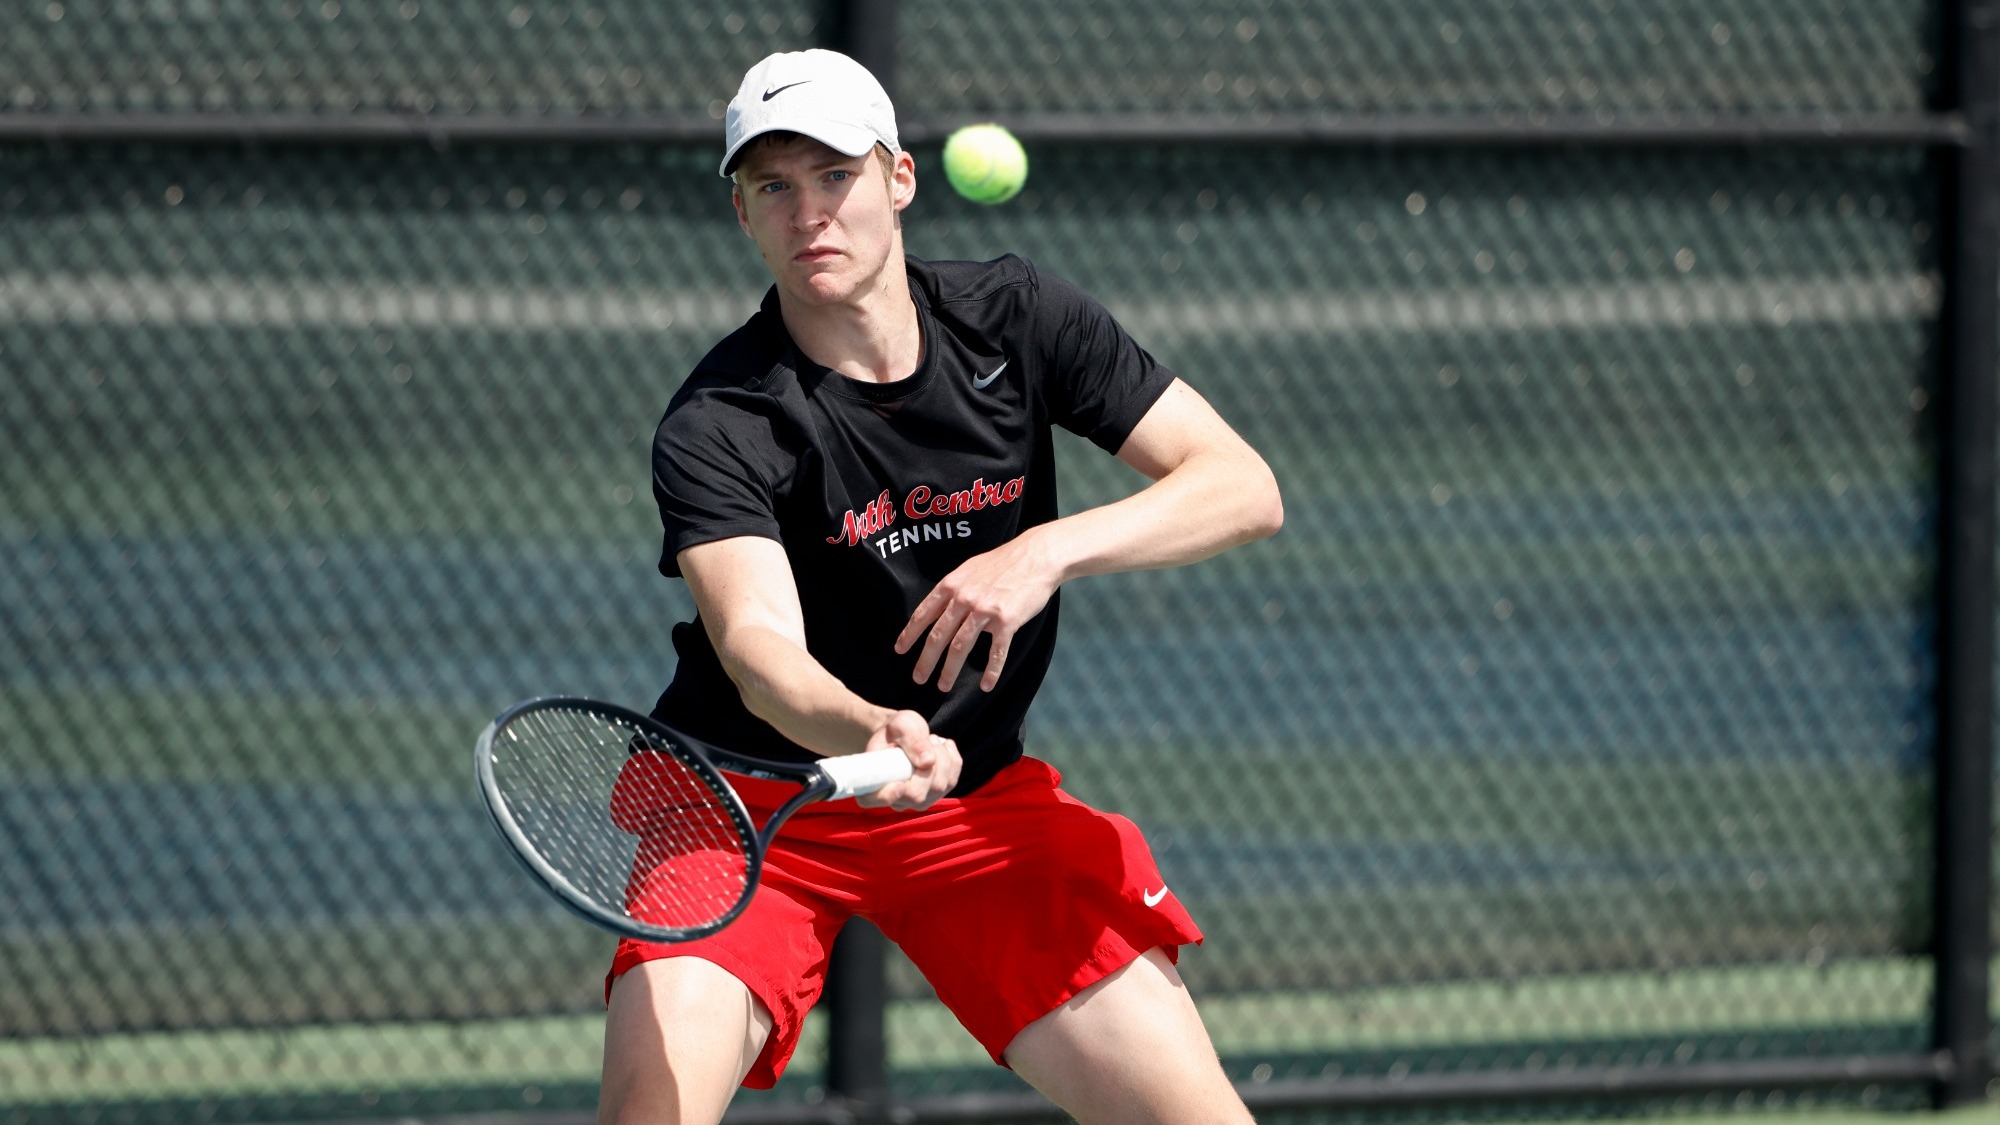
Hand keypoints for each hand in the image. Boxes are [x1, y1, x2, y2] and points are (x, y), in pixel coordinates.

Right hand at [855, 709, 960, 810]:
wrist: (903, 734)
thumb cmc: (895, 730)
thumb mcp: (900, 725)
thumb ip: (911, 740)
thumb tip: (928, 761)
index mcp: (873, 782)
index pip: (873, 800)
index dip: (886, 796)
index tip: (899, 786)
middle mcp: (895, 799)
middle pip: (917, 795)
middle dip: (929, 764)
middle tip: (927, 739)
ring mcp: (917, 801)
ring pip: (939, 787)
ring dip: (942, 757)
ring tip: (931, 740)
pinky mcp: (936, 795)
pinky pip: (952, 780)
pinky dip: (953, 759)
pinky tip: (943, 746)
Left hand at [895, 531, 1060, 691]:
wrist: (1036, 556)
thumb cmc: (1004, 562)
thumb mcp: (970, 569)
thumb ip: (954, 590)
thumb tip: (942, 609)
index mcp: (951, 585)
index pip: (924, 614)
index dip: (909, 634)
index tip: (900, 651)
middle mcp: (964, 598)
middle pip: (938, 636)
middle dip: (925, 661)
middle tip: (918, 678)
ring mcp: (985, 610)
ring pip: (960, 647)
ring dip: (950, 671)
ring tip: (943, 687)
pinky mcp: (1007, 621)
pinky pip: (996, 652)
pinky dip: (991, 672)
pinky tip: (986, 686)